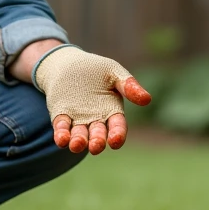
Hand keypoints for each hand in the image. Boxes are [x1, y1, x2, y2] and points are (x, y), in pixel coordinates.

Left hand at [32, 46, 151, 154]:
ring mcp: (78, 120)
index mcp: (112, 111)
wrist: (68, 63)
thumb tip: (147, 99)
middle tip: (96, 146)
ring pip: (79, 135)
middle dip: (97, 141)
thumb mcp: (114, 71)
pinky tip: (61, 139)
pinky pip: (62, 128)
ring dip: (78, 142)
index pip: (117, 126)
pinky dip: (61, 135)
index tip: (115, 141)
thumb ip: (128, 85)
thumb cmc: (95, 69)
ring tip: (77, 145)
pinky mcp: (61, 117)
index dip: (117, 134)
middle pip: (98, 134)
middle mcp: (96, 120)